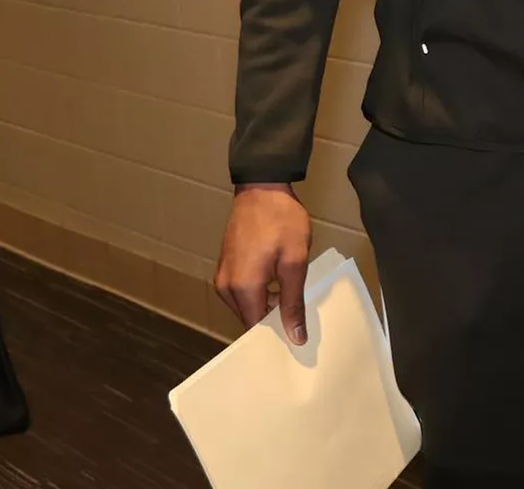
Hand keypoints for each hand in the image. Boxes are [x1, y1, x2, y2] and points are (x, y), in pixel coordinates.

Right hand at [213, 184, 311, 344]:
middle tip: (299, 312)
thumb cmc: (281, 220)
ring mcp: (223, 275)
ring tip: (291, 292)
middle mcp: (226, 287)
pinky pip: (242, 290)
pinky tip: (279, 280)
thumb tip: (296, 336)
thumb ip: (293, 301)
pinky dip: (259, 291)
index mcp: (242, 288)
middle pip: (250, 318)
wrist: (263, 186)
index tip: (297, 336)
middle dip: (273, 318)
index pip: (256, 329)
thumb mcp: (295, 261)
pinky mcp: (226, 265)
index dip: (277, 335)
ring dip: (267, 303)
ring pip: (247, 304)